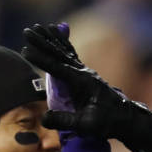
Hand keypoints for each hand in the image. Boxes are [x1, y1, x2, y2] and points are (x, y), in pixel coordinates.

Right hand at [24, 23, 140, 139]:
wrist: (125, 118)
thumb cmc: (107, 122)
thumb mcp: (86, 125)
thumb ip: (65, 120)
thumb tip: (43, 118)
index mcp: (82, 82)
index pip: (57, 68)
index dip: (41, 60)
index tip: (26, 51)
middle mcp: (83, 73)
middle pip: (59, 54)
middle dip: (42, 42)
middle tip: (26, 31)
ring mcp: (85, 72)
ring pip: (64, 51)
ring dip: (50, 39)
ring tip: (37, 26)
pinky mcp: (84, 74)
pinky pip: (70, 55)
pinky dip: (61, 43)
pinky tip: (56, 33)